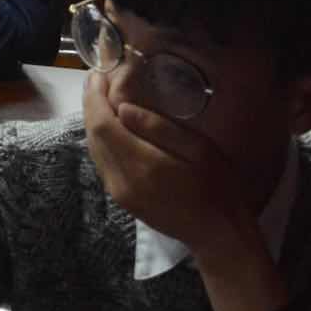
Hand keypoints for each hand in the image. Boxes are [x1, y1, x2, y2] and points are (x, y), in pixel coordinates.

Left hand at [83, 71, 249, 253]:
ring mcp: (118, 192)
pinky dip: (100, 140)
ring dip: (93, 122)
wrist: (219, 236)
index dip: (95, 98)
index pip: (102, 124)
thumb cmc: (218, 187)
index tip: (97, 74)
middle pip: (93, 135)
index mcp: (142, 165)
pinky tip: (108, 126)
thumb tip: (123, 108)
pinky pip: (101, 163)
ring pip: (93, 149)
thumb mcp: (199, 149)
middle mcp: (121, 180)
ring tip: (99, 97)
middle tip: (96, 80)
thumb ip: (159, 128)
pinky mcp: (121, 199)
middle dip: (91, 105)